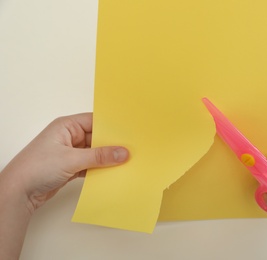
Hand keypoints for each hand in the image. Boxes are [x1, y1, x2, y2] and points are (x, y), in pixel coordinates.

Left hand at [0, 113, 128, 212]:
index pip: (94, 121)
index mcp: (66, 126)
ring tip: (123, 162)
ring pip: (95, 153)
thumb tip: (122, 153)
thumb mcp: (72, 159)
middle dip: (111, 145)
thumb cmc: (35, 168)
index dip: (111, 127)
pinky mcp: (70, 167)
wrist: (18, 193)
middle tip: (129, 150)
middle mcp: (68, 137)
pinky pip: (90, 165)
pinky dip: (99, 169)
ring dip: (106, 159)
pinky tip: (110, 173)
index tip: (128, 133)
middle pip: (97, 138)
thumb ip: (99, 156)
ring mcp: (70, 152)